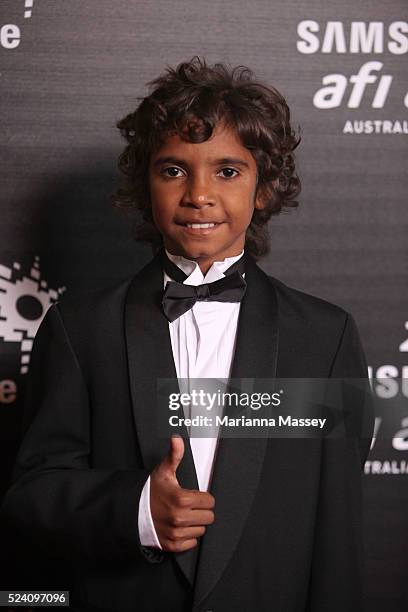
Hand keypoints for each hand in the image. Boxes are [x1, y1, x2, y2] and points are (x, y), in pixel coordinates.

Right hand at [150, 436, 214, 551]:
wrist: (133, 511)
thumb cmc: (151, 491)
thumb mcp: (163, 471)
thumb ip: (174, 454)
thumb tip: (176, 439)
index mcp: (182, 499)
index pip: (210, 501)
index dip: (203, 497)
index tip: (193, 496)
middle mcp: (180, 518)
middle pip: (209, 517)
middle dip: (201, 510)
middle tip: (189, 506)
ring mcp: (176, 533)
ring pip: (202, 530)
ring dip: (195, 523)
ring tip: (182, 515)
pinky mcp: (172, 545)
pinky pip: (193, 542)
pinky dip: (187, 536)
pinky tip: (178, 526)